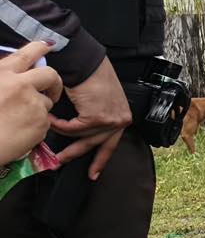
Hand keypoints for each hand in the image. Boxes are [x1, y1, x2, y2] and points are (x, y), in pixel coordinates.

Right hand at [0, 42, 60, 162]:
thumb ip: (4, 77)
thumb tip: (16, 73)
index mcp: (3, 73)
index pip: (27, 53)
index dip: (39, 48)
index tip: (47, 46)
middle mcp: (20, 85)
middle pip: (50, 75)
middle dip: (54, 82)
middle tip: (51, 89)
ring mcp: (33, 104)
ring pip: (46, 102)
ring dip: (37, 109)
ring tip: (18, 119)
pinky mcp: (41, 122)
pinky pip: (45, 121)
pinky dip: (35, 126)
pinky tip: (19, 131)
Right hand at [46, 56, 131, 176]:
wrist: (87, 63)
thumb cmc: (92, 76)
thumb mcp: (101, 100)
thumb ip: (97, 117)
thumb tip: (82, 133)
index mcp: (122, 117)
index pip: (112, 143)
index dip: (101, 160)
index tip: (94, 173)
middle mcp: (120, 121)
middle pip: (98, 145)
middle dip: (77, 154)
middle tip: (61, 161)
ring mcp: (111, 121)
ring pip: (81, 136)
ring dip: (62, 131)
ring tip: (49, 124)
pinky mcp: (98, 118)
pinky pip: (73, 129)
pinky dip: (59, 124)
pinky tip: (52, 118)